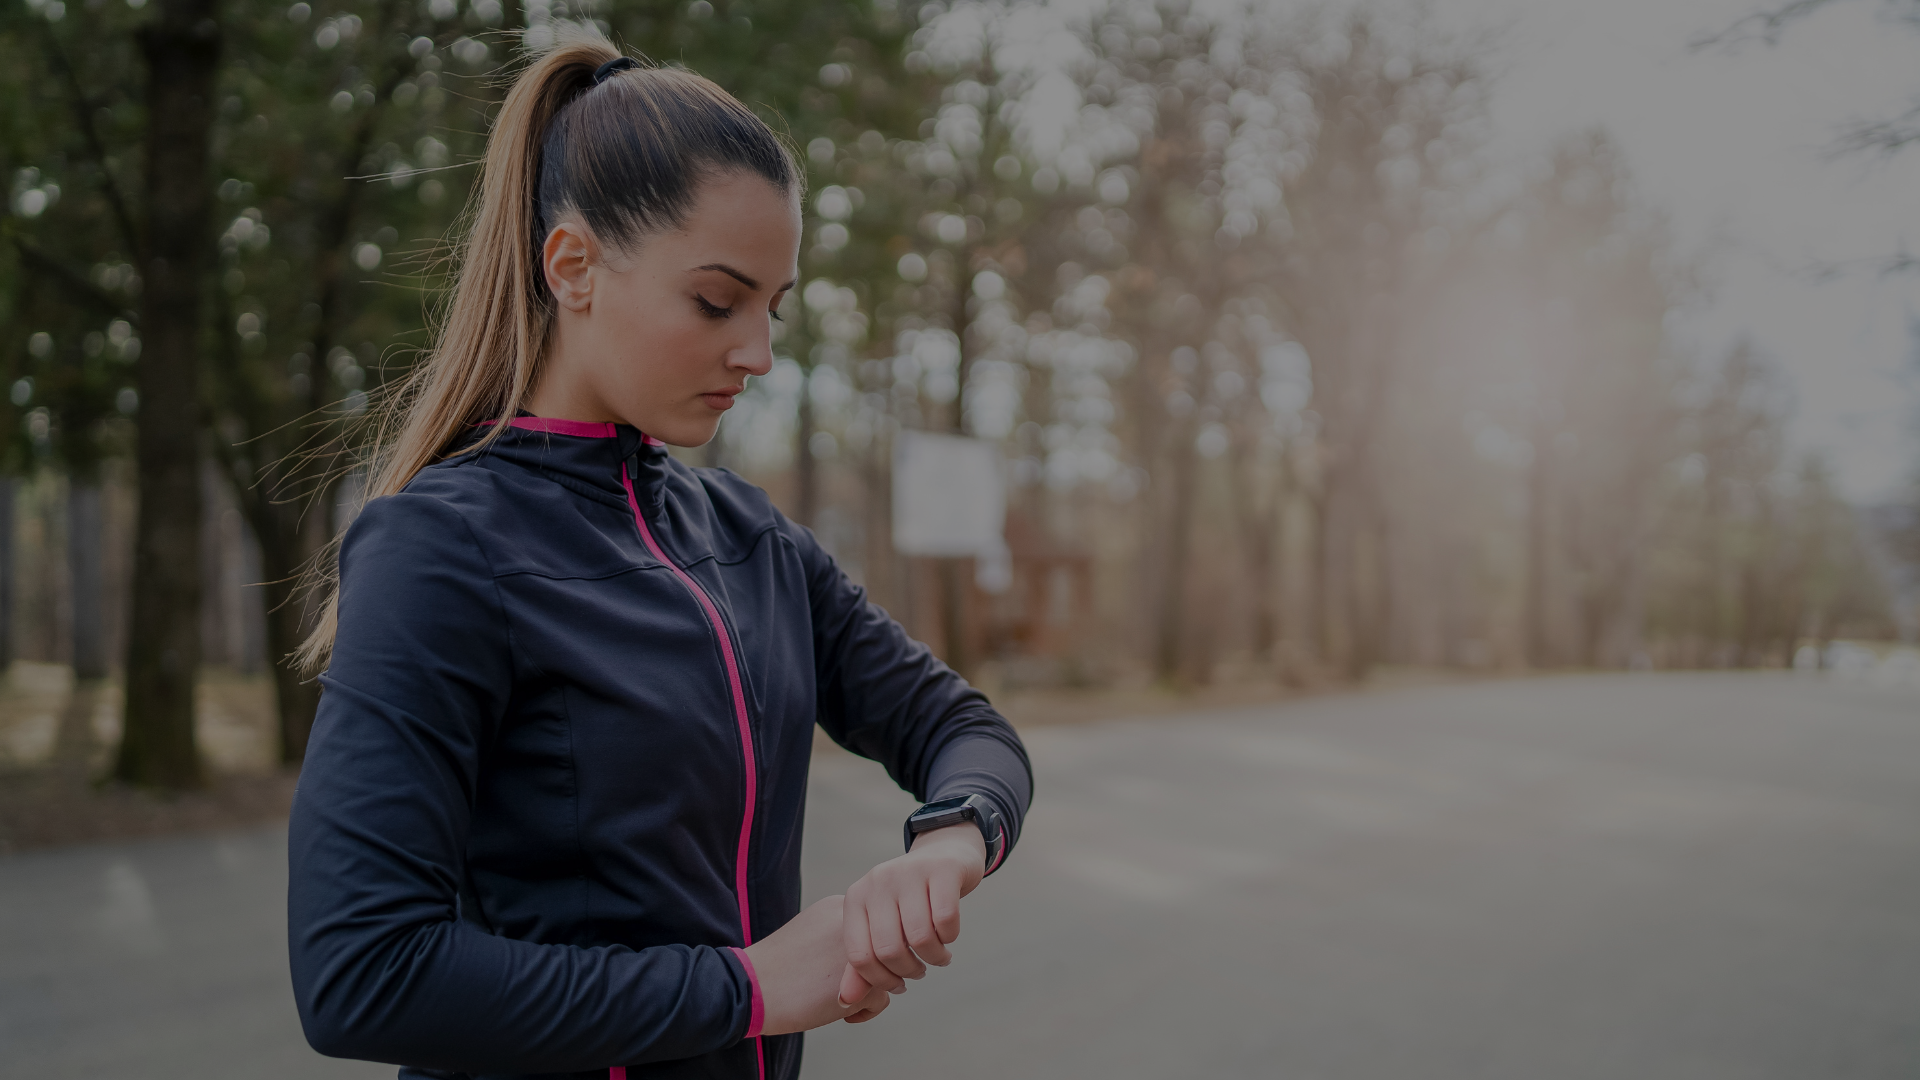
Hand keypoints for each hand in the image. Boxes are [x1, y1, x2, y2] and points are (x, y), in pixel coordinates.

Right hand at [744, 895, 891, 1034]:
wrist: (749, 988)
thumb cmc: (776, 969)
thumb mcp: (810, 934)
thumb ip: (841, 936)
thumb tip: (876, 957)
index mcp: (839, 906)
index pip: (870, 930)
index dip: (857, 955)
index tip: (834, 967)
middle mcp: (857, 923)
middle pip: (883, 949)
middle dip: (869, 971)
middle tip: (840, 984)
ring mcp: (863, 950)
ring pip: (887, 973)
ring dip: (867, 990)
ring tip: (835, 996)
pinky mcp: (866, 982)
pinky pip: (882, 999)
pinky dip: (863, 1010)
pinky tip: (837, 1010)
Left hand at [838, 822, 986, 1004]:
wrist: (944, 854)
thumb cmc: (908, 900)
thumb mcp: (880, 925)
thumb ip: (862, 964)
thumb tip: (846, 1001)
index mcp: (856, 897)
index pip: (860, 955)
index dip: (880, 980)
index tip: (898, 984)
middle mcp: (878, 881)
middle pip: (889, 949)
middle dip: (909, 971)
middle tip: (920, 971)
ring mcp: (909, 872)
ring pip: (919, 937)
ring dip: (934, 958)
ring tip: (939, 957)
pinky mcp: (942, 870)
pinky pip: (946, 920)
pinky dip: (950, 937)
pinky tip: (948, 936)